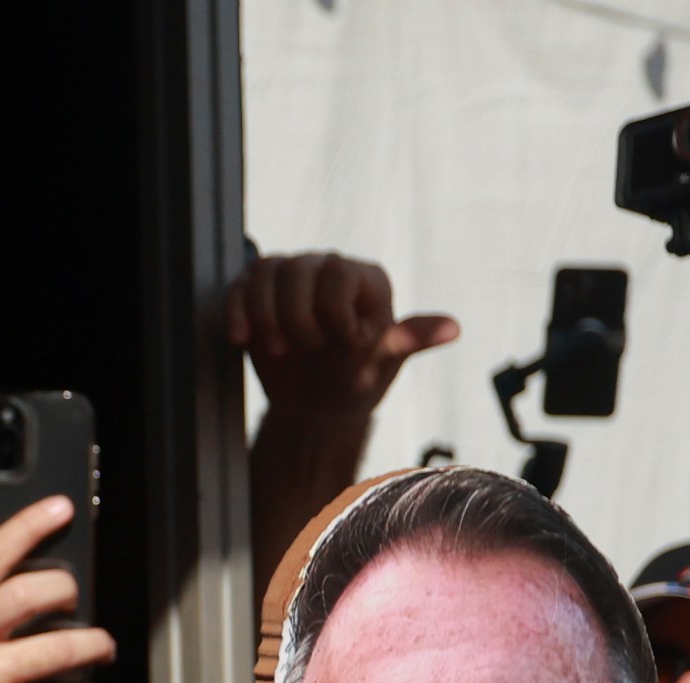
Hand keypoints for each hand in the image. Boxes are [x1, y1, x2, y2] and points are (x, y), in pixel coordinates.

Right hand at [226, 253, 457, 419]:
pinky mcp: (257, 293)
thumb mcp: (382, 364)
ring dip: (265, 319)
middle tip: (307, 351)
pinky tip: (242, 340)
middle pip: (296, 270)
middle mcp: (329, 267)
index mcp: (366, 279)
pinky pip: (239, 286)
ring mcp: (291, 277)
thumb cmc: (356, 383)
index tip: (342, 345)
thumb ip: (408, 339)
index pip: (337, 275)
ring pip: (264, 273)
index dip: (332, 316)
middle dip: (296, 321)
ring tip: (278, 350)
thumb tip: (454, 329)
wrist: (315, 408)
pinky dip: (236, 314)